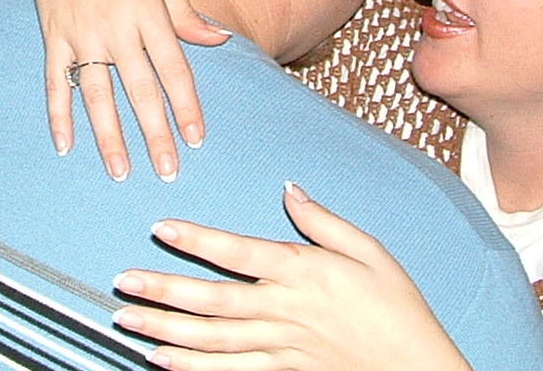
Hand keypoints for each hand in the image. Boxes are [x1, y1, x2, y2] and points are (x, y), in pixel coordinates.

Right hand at [24, 0, 227, 179]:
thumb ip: (184, 12)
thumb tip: (218, 40)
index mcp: (147, 9)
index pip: (173, 68)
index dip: (186, 106)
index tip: (196, 139)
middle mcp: (115, 26)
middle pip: (139, 89)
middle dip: (155, 133)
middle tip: (167, 172)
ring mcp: (81, 32)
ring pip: (97, 93)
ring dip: (109, 136)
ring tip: (120, 172)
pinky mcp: (53, 34)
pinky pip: (56, 80)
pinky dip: (58, 113)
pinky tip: (64, 145)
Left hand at [110, 186, 470, 370]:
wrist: (420, 370)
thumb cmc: (398, 309)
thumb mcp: (371, 253)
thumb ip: (324, 222)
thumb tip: (289, 189)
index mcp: (304, 273)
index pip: (240, 253)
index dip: (198, 240)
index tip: (160, 227)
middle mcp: (286, 311)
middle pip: (214, 301)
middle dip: (164, 290)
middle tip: (121, 281)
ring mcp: (283, 348)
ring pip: (213, 341)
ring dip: (166, 329)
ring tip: (125, 318)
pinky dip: (194, 368)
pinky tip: (161, 359)